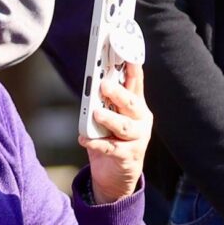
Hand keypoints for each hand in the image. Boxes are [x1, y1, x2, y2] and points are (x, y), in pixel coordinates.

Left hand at [80, 62, 150, 203]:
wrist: (117, 175)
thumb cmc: (111, 137)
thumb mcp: (110, 114)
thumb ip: (105, 99)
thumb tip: (92, 80)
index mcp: (136, 104)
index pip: (135, 80)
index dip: (132, 65)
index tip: (126, 49)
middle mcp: (140, 119)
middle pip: (131, 102)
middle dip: (118, 92)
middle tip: (103, 85)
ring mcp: (137, 138)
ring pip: (124, 126)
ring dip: (109, 118)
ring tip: (96, 113)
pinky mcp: (128, 156)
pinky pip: (111, 148)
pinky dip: (96, 143)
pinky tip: (83, 139)